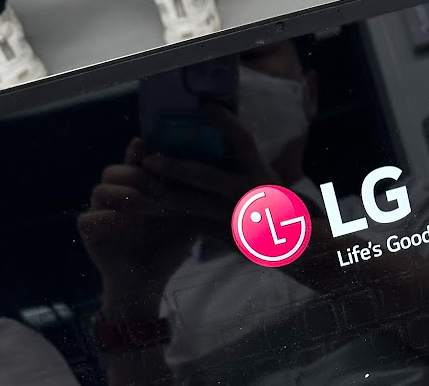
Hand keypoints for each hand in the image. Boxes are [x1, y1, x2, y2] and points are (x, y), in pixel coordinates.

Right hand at [78, 138, 202, 314]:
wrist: (150, 284)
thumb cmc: (169, 249)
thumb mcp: (186, 221)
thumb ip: (193, 197)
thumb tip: (221, 176)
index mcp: (135, 187)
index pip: (134, 161)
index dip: (142, 153)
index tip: (154, 149)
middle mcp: (114, 195)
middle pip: (115, 171)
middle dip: (139, 178)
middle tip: (162, 191)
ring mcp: (98, 212)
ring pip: (100, 189)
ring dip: (126, 196)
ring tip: (150, 207)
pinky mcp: (89, 232)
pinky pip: (89, 218)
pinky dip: (109, 219)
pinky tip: (129, 222)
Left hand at [140, 103, 278, 234]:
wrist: (285, 238)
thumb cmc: (270, 198)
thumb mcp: (264, 174)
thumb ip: (242, 157)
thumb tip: (213, 124)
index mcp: (258, 173)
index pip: (243, 142)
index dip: (226, 123)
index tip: (205, 106)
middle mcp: (245, 193)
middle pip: (204, 176)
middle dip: (174, 166)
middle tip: (148, 159)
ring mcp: (232, 215)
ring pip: (191, 203)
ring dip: (163, 192)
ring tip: (143, 184)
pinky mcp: (223, 233)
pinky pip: (191, 223)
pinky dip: (170, 214)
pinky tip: (151, 206)